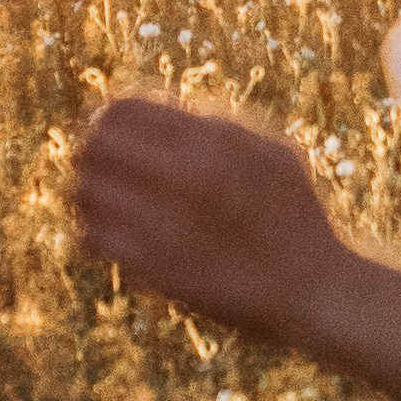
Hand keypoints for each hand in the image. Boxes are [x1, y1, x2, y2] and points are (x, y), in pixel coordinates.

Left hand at [73, 92, 353, 350]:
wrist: (314, 289)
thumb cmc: (293, 214)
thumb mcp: (267, 149)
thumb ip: (212, 125)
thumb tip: (155, 112)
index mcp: (213, 139)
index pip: (121, 110)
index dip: (106, 120)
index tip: (108, 135)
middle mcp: (188, 176)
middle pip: (95, 146)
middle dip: (90, 154)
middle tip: (95, 168)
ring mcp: (170, 223)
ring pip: (86, 192)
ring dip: (86, 195)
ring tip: (97, 203)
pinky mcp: (157, 270)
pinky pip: (94, 238)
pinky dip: (92, 233)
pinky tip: (105, 237)